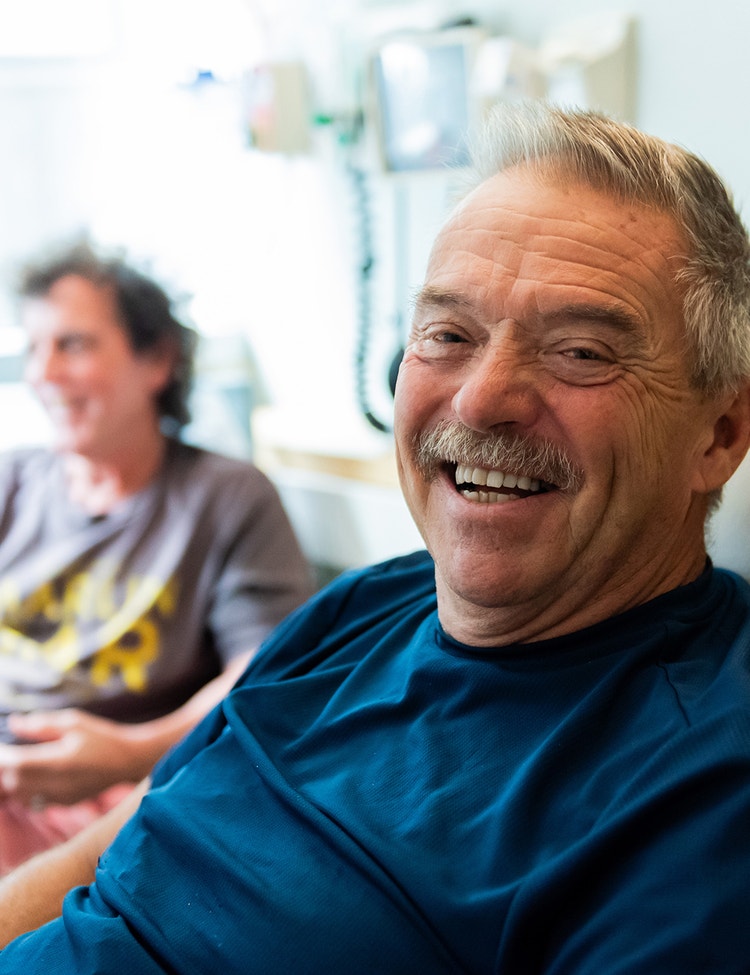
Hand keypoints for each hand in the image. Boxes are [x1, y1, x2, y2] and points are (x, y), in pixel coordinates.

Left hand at [0, 710, 149, 806]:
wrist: (128, 760)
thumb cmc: (102, 736)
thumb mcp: (73, 721)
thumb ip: (41, 724)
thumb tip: (13, 723)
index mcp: (59, 760)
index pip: (16, 763)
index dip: (4, 756)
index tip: (4, 746)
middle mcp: (57, 783)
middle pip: (14, 782)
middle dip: (7, 769)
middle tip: (9, 755)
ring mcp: (61, 797)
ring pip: (20, 796)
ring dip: (14, 782)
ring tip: (20, 766)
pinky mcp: (65, 803)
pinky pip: (34, 802)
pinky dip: (27, 791)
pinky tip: (35, 777)